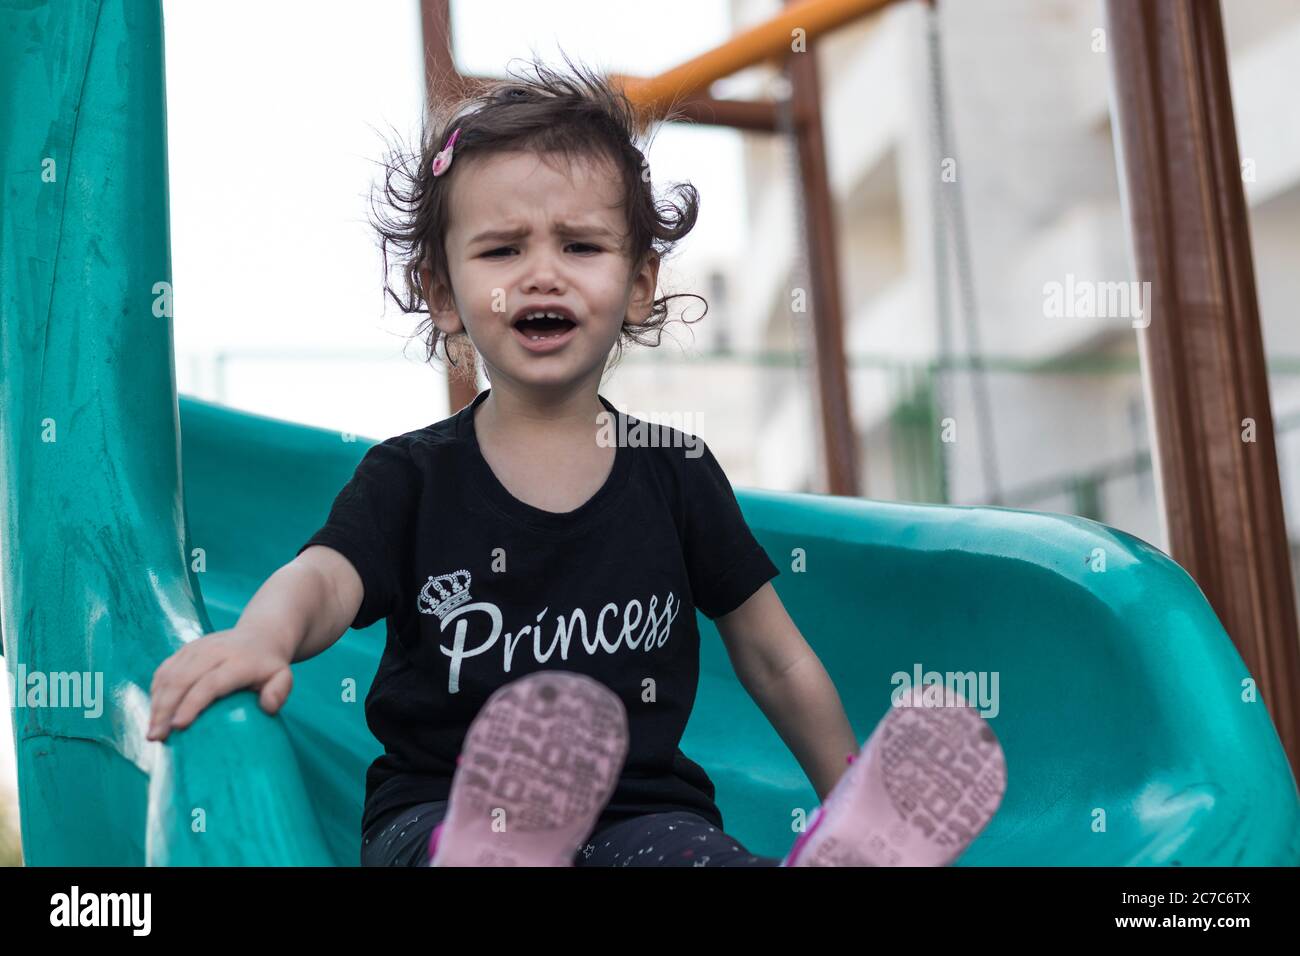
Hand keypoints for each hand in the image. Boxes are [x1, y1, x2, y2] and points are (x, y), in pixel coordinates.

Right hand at [146, 627, 293, 741]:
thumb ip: (279, 692)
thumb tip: (268, 708)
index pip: (210, 683)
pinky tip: (155, 714)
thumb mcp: (283, 677)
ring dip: (156, 704)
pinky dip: (156, 693)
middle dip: (165, 709)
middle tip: (156, 737)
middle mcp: (214, 651)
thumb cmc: (270, 665)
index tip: (179, 726)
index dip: (192, 704)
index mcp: (238, 661)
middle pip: (182, 680)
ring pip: (168, 675)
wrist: (260, 634)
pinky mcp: (184, 650)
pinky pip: (164, 671)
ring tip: (152, 731)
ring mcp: (196, 649)